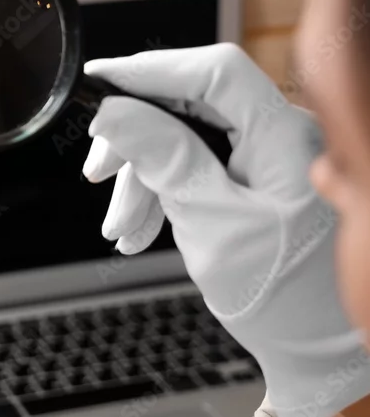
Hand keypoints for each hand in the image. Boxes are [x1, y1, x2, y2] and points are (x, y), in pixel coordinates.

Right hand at [82, 44, 369, 416]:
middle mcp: (284, 135)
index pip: (214, 73)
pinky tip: (142, 224)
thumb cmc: (286, 300)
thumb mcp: (212, 227)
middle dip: (137, 138)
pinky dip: (164, 189)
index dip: (151, 70)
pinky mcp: (259, 175)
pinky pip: (199, 161)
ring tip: (122, 225)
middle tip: (98, 172)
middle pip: (192, 105)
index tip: (100, 82)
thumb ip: (164, 160)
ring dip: (144, 176)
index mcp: (286, 138)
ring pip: (187, 136)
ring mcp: (272, 155)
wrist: (322, 351)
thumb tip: (115, 112)